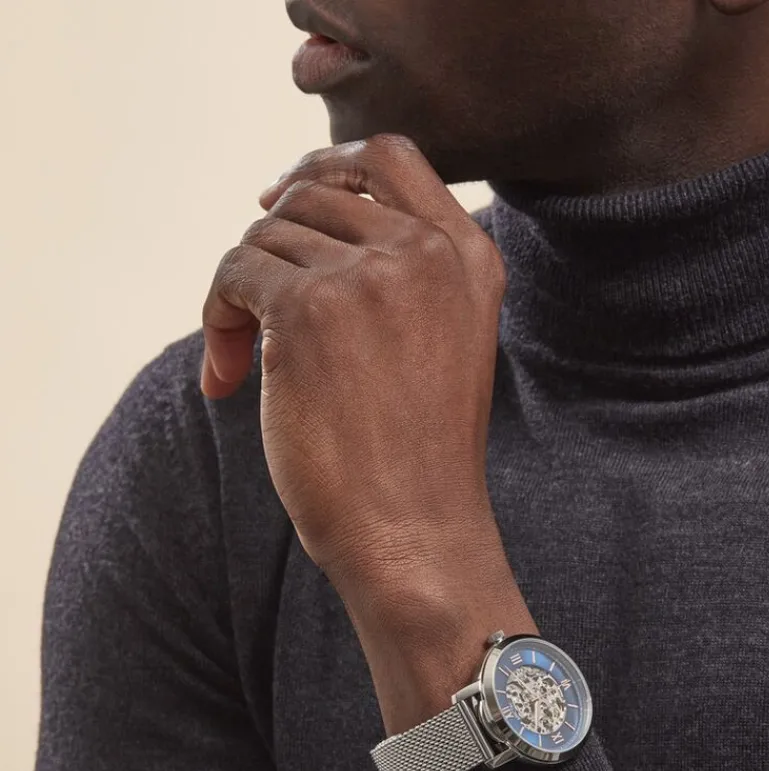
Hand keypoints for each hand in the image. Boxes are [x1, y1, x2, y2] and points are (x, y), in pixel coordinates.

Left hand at [199, 134, 507, 602]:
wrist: (417, 532)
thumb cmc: (420, 455)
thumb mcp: (443, 342)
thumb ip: (402, 274)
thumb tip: (298, 213)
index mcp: (469, 258)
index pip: (390, 157)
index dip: (324, 166)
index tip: (280, 201)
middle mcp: (425, 252)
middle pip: (312, 194)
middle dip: (271, 244)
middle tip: (253, 311)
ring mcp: (370, 275)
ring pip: (266, 233)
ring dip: (239, 292)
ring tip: (242, 362)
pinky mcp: (309, 308)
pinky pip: (233, 272)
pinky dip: (215, 318)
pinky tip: (225, 379)